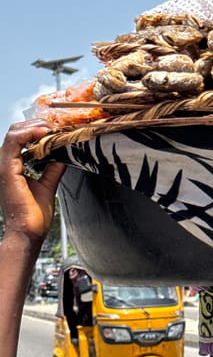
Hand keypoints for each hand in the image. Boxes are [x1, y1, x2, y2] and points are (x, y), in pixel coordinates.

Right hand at [0, 120, 64, 242]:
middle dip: (38, 124)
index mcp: (14, 166)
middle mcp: (7, 163)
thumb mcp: (48, 185)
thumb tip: (63, 154)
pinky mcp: (6, 169)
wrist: (29, 232)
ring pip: (14, 132)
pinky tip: (44, 133)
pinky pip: (13, 142)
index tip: (57, 128)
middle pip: (17, 131)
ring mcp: (4, 165)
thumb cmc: (35, 215)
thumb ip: (53, 168)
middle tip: (57, 125)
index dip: (38, 129)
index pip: (21, 137)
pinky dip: (29, 133)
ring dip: (34, 126)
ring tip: (52, 127)